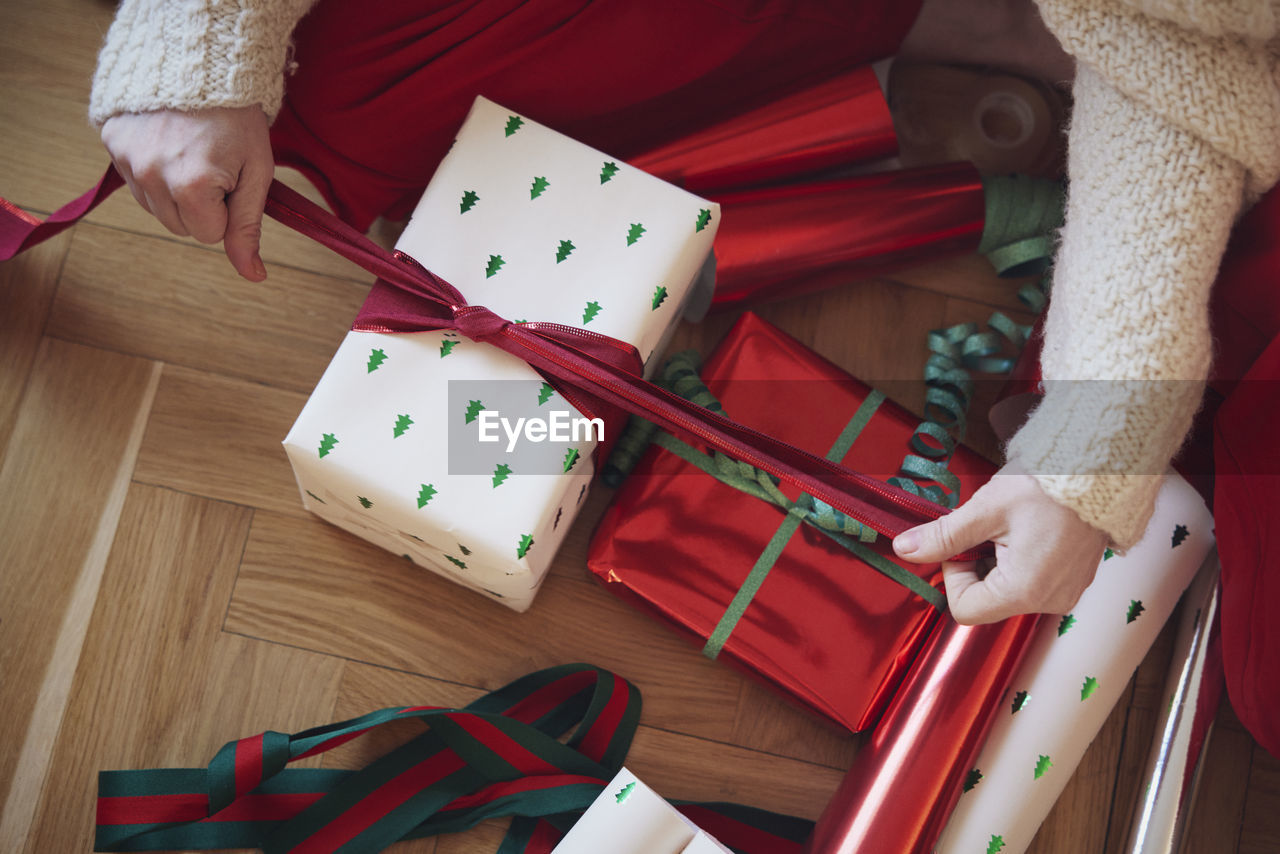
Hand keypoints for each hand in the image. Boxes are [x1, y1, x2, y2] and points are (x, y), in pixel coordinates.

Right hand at [101, 106, 273, 280]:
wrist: (201, 64)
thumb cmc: (238, 121)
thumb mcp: (256, 174)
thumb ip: (249, 228)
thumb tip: (253, 275)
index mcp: (191, 186)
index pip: (209, 235)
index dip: (228, 210)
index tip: (232, 177)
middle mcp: (151, 176)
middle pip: (181, 227)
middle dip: (204, 207)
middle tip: (214, 165)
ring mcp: (127, 160)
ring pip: (158, 211)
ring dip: (177, 194)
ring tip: (192, 154)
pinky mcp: (112, 144)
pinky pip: (137, 186)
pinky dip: (155, 175)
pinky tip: (169, 147)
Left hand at [892, 462, 1108, 623]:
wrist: (1101, 468)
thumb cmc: (1047, 486)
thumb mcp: (985, 509)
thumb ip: (943, 535)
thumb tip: (903, 549)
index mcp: (1025, 591)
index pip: (964, 609)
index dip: (952, 575)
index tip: (962, 542)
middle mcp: (1049, 602)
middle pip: (985, 601)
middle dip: (974, 565)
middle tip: (986, 528)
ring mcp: (1064, 593)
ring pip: (1005, 591)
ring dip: (995, 561)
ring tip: (1010, 526)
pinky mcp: (1072, 581)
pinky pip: (1030, 582)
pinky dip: (1017, 560)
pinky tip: (1027, 530)